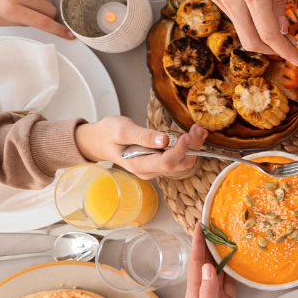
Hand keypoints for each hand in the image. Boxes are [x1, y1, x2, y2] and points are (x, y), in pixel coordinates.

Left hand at [0, 0, 73, 39]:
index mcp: (9, 8)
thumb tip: (37, 22)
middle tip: (36, 17)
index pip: (42, 22)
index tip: (70, 36)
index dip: (58, 31)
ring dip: (41, 6)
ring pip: (47, 0)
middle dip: (48, 17)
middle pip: (50, 11)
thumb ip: (18, 23)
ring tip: (24, 3)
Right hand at [73, 116, 206, 178]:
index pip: (167, 162)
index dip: (180, 150)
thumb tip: (163, 140)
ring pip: (182, 162)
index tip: (188, 135)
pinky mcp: (158, 162)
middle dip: (193, 147)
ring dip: (193, 146)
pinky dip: (188, 146)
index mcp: (139, 165)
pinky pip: (178, 158)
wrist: (99, 141)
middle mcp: (150, 170)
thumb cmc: (108, 134)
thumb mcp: (122, 130)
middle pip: (179, 164)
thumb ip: (143, 136)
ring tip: (199, 129)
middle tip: (199, 128)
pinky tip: (192, 134)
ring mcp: (155, 168)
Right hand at [164, 0, 297, 65]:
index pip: (269, 35)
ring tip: (269, 9)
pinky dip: (245, 13)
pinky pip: (230, 12)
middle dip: (270, 50)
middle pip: (250, 41)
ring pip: (240, 27)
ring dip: (257, 28)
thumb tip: (281, 27)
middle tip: (286, 46)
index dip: (286, 52)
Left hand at [184, 226, 238, 297]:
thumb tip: (208, 268)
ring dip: (221, 254)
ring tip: (226, 237)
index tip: (200, 226)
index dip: (197, 244)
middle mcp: (203, 293)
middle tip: (215, 225)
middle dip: (208, 243)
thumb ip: (208, 294)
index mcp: (195, 295)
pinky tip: (236, 261)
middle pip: (205, 263)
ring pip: (217, 270)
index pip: (195, 263)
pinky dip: (232, 270)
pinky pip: (229, 282)